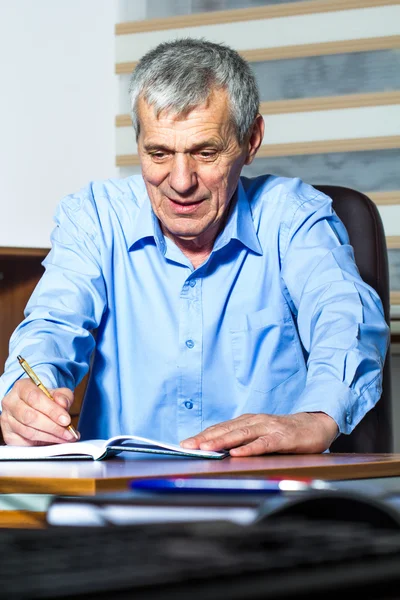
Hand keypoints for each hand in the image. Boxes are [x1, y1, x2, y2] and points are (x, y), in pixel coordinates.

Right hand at [0, 379, 76, 445]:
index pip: (35, 398)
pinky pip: (25, 442)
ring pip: (29, 432)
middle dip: (53, 427)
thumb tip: (63, 403)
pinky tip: (54, 440)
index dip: (52, 410)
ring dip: (50, 437)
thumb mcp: (57, 393)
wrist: (32, 407)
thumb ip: (63, 396)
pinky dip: (42, 443)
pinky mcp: (8, 435)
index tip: (66, 420)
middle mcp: (11, 402)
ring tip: (65, 437)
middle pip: (31, 417)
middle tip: (68, 432)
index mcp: (22, 387)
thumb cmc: (44, 399)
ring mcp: (7, 419)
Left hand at [181, 412, 338, 455]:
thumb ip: (243, 441)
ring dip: (222, 441)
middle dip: (205, 438)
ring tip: (206, 448)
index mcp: (248, 421)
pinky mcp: (282, 438)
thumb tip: (219, 452)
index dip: (202, 435)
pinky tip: (238, 454)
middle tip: (187, 446)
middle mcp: (255, 421)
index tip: (185, 444)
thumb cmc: (285, 433)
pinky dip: (249, 448)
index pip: (221, 428)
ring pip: (241, 434)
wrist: (316, 425)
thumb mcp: (261, 435)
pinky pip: (263, 444)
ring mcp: (269, 428)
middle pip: (226, 430)